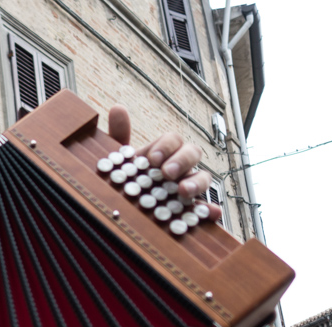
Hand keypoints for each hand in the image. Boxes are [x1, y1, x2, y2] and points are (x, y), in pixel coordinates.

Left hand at [108, 105, 221, 220]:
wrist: (125, 207)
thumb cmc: (127, 179)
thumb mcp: (120, 160)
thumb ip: (119, 136)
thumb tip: (118, 108)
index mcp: (163, 153)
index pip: (173, 140)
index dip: (165, 146)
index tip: (151, 159)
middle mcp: (179, 167)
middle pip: (192, 154)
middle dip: (182, 161)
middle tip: (167, 173)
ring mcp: (188, 187)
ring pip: (203, 177)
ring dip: (197, 182)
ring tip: (183, 191)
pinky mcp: (190, 209)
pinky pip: (205, 208)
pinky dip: (211, 210)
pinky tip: (213, 213)